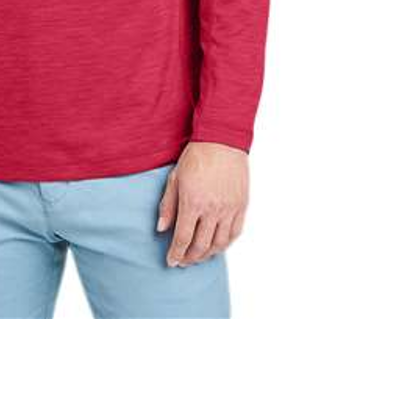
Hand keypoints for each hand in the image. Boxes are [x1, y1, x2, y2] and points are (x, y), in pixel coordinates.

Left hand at [156, 141, 247, 265]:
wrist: (222, 140)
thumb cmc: (196, 156)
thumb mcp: (175, 178)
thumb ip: (168, 205)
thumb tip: (161, 229)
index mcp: (192, 202)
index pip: (182, 238)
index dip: (176, 254)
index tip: (171, 261)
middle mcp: (212, 209)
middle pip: (201, 246)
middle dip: (190, 258)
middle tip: (183, 261)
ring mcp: (229, 209)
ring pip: (219, 244)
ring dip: (207, 255)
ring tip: (198, 256)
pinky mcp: (241, 206)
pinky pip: (235, 233)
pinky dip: (225, 245)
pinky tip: (217, 246)